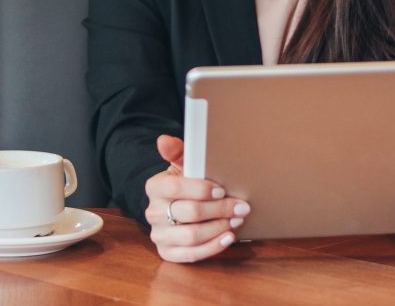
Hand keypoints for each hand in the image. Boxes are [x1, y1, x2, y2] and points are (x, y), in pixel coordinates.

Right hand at [144, 134, 250, 262]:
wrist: (175, 205)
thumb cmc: (185, 182)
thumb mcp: (183, 164)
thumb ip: (178, 152)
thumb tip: (164, 140)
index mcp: (155, 187)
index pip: (176, 188)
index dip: (201, 189)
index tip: (222, 189)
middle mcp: (153, 212)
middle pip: (190, 213)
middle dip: (220, 209)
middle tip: (241, 206)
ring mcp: (159, 234)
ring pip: (192, 236)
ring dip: (219, 228)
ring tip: (237, 220)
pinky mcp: (167, 252)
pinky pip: (192, 254)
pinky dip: (213, 246)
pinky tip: (228, 237)